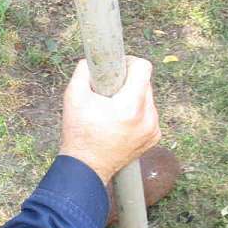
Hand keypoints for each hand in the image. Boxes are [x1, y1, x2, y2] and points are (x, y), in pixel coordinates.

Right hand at [58, 57, 161, 184]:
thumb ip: (83, 71)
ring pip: (148, 98)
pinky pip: (149, 114)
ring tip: (114, 110)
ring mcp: (153, 129)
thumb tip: (92, 60)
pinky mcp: (154, 137)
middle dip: (128, 82)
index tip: (117, 68)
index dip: (129, 62)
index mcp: (131, 106)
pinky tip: (121, 122)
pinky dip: (138, 113)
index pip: (143, 68)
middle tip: (109, 92)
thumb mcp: (73, 97)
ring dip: (134, 97)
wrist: (86, 167)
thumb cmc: (79, 133)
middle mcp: (147, 118)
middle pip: (146, 82)